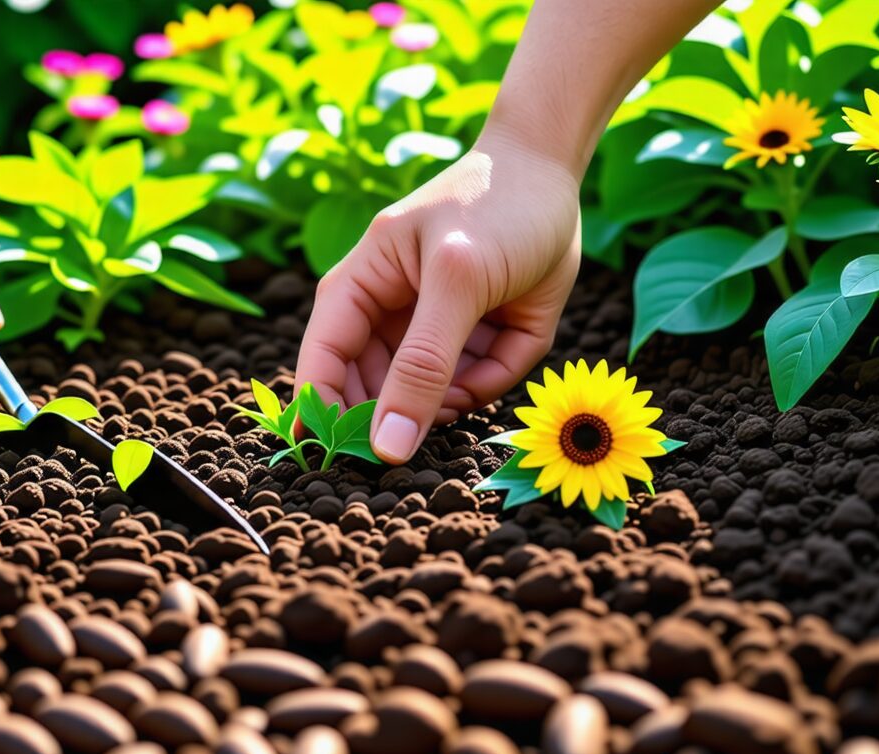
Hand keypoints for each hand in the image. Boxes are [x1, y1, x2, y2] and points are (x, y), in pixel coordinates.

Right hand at [295, 136, 581, 463]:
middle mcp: (390, 314)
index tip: (336, 458)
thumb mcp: (457, 283)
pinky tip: (516, 333)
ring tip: (481, 365)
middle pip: (374, 390)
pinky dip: (498, 373)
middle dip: (403, 410)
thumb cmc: (496, 208)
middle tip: (424, 431)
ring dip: (458, 394)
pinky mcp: (478, 339)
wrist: (556, 168)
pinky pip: (478, 384)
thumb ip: (422, 365)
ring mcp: (434, 329)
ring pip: (431, 396)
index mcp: (362, 287)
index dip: (322, 411)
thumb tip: (385, 446)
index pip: (323, 360)